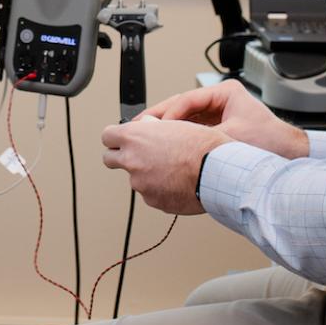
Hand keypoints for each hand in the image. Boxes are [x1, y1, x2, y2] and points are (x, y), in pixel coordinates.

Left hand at [100, 117, 227, 214]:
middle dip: (120, 157)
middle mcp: (132, 161)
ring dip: (147, 175)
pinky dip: (160, 189)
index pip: (107, 136)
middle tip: (138, 156)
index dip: (115, 137)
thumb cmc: (203, 146)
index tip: (121, 140)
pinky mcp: (152, 201)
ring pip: (135, 178)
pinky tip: (178, 183)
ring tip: (173, 170)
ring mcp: (141, 183)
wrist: (218, 172)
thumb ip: (154, 128)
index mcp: (135, 137)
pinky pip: (151, 193)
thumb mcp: (176, 124)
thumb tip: (147, 128)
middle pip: (109, 159)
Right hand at [144, 79, 307, 158]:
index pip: (187, 99)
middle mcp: (220, 100)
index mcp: (225, 92)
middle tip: (140, 128)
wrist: (290, 156)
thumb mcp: (231, 138)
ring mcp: (219, 113)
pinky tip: (165, 145)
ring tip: (148, 137)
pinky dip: (179, 136)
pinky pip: (193, 129)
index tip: (156, 128)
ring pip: (185, 118)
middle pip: (182, 106)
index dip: (169, 114)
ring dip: (167, 128)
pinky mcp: (219, 127)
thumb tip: (175, 143)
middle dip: (161, 118)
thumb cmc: (270, 143)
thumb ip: (202, 138)